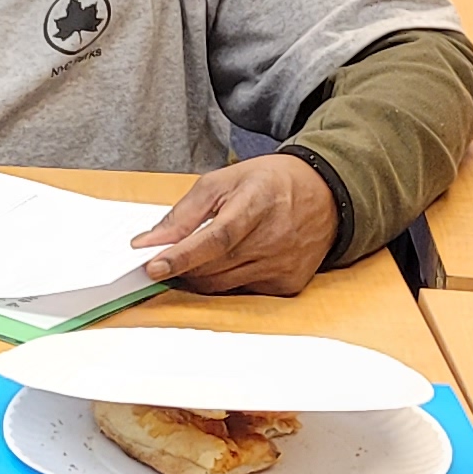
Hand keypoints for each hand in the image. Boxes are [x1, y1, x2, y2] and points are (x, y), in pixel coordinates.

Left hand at [132, 153, 337, 294]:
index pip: (216, 237)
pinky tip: (230, 262)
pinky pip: (241, 292)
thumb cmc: (270, 184)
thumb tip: (148, 241)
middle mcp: (274, 238)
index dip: (182, 255)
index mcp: (257, 202)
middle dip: (181, 267)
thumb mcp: (223, 181)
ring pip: (222, 285)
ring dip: (199, 276)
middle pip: (214, 266)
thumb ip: (183, 213)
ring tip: (194, 259)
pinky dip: (225, 281)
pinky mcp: (288, 284)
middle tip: (162, 261)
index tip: (153, 265)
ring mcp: (283, 264)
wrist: (324, 196)